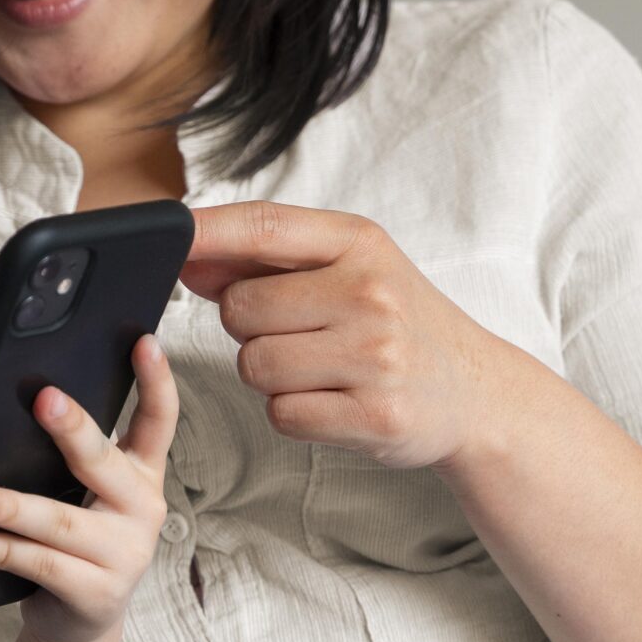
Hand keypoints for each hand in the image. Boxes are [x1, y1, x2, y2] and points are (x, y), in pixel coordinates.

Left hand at [0, 335, 176, 641]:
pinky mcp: (97, 593)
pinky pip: (43, 565)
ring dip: (12, 507)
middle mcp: (143, 510)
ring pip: (61, 522)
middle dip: (74, 429)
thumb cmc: (73, 543)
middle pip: (103, 463)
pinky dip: (3, 551)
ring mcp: (125, 555)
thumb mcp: (81, 497)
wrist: (77, 621)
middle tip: (42, 400)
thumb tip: (15, 410)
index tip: (144, 341)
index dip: (156, 381)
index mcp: (141, 475)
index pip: (158, 422)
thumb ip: (70, 461)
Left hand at [182, 201, 512, 470]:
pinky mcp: (375, 416)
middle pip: (240, 309)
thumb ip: (270, 262)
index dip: (206, 231)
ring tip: (321, 369)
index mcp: (362, 244)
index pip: (265, 225)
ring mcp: (376, 356)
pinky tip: (334, 401)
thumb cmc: (399, 325)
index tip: (165, 235)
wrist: (477, 391)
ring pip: (255, 365)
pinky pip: (282, 414)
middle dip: (250, 328)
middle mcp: (371, 294)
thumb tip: (188, 256)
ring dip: (270, 375)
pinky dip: (293, 413)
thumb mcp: (351, 271)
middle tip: (299, 334)